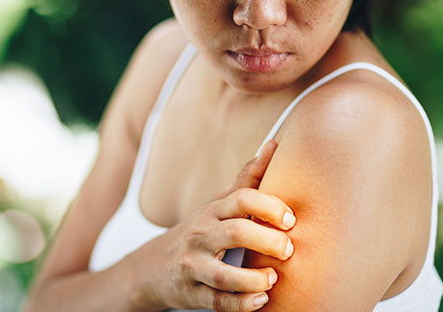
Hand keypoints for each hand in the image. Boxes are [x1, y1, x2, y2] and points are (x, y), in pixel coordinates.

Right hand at [130, 140, 295, 311]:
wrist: (151, 268)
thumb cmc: (198, 231)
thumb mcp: (218, 204)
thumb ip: (247, 179)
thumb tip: (273, 145)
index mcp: (211, 211)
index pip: (241, 199)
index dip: (271, 206)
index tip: (291, 219)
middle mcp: (200, 236)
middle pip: (236, 233)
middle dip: (268, 241)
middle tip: (288, 249)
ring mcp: (193, 266)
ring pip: (223, 275)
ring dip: (254, 279)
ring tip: (273, 278)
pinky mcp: (192, 294)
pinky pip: (218, 302)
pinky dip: (242, 304)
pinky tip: (261, 300)